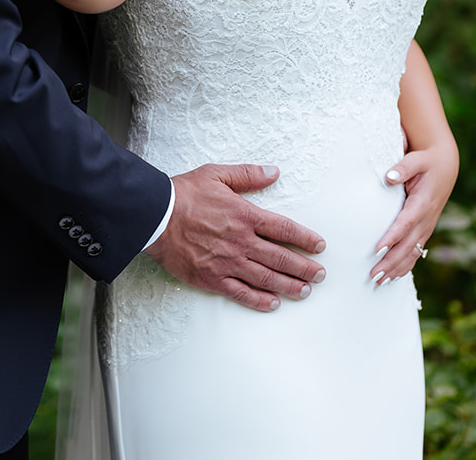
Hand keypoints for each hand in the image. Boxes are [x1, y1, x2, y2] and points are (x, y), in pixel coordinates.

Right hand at [145, 164, 326, 312]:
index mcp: (245, 215)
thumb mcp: (217, 174)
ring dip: (290, 286)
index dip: (306, 239)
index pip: (285, 230)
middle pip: (282, 258)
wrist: (154, 217)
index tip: (320, 247)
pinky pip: (241, 292)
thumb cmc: (183, 194)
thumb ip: (248, 175)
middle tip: (320, 275)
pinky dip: (260, 300)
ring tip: (306, 291)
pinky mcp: (212, 278)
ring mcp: (228, 262)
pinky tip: (273, 303)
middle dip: (305, 268)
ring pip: (267, 278)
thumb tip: (274, 172)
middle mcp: (242, 241)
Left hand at [370, 141, 458, 285]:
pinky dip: (405, 266)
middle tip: (373, 275)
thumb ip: (403, 167)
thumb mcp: (416, 159)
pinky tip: (393, 277)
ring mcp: (426, 227)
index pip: (405, 223)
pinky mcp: (425, 230)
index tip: (376, 249)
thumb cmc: (427, 161)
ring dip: (396, 269)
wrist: (445, 166)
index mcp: (423, 202)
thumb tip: (388, 177)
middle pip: (407, 245)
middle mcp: (426, 219)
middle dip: (391, 261)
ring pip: (412, 253)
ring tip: (379, 282)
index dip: (392, 237)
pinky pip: (416, 252)